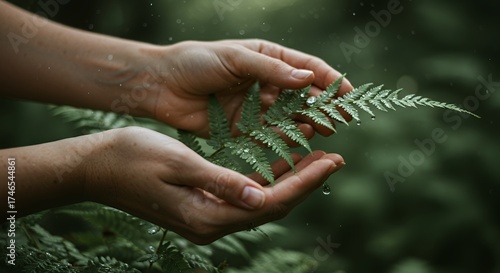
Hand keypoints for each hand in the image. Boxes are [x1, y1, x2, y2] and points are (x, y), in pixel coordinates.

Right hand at [85, 127, 344, 243]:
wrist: (95, 168)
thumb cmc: (132, 158)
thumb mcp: (178, 164)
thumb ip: (221, 183)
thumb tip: (261, 198)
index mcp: (206, 216)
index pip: (270, 202)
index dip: (304, 182)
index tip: (331, 161)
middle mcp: (210, 224)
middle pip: (271, 206)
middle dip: (305, 182)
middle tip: (334, 159)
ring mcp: (205, 218)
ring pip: (261, 202)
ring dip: (289, 180)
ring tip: (316, 158)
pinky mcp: (201, 207)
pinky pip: (244, 196)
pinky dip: (266, 179)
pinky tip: (281, 163)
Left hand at [143, 39, 352, 137]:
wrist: (162, 85)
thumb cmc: (197, 61)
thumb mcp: (236, 58)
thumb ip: (271, 70)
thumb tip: (309, 78)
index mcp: (268, 58)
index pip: (307, 68)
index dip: (330, 80)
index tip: (349, 94)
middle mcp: (266, 83)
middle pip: (302, 96)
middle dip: (323, 107)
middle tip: (341, 120)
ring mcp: (256, 107)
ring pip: (289, 117)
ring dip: (307, 124)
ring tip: (324, 131)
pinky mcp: (243, 129)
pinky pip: (269, 135)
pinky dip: (284, 138)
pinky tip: (298, 140)